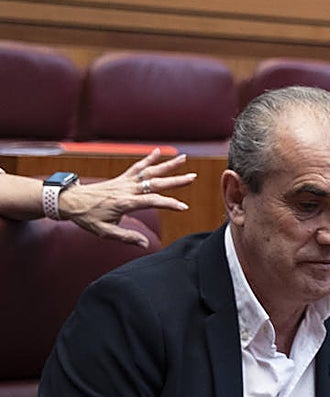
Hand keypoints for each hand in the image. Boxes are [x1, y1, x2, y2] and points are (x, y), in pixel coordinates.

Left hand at [58, 149, 195, 245]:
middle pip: (155, 183)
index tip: (183, 207)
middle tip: (193, 176)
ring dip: (167, 165)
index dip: (169, 204)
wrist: (69, 201)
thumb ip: (126, 237)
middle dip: (175, 180)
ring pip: (149, 172)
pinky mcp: (121, 178)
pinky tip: (159, 152)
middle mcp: (127, 189)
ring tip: (183, 158)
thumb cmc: (86, 217)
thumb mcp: (104, 231)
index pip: (151, 201)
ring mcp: (124, 182)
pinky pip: (137, 167)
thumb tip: (144, 245)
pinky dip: (148, 159)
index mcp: (124, 202)